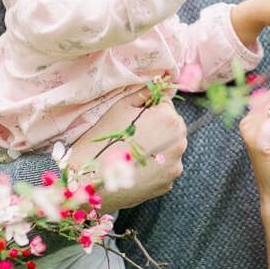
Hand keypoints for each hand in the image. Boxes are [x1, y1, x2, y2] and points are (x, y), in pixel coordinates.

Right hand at [73, 88, 186, 211]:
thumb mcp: (122, 106)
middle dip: (156, 128)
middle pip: (171, 128)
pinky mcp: (167, 185)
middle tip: (131, 137)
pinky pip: (164, 169)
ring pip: (169, 149)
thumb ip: (146, 93)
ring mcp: (175, 167)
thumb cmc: (105, 137)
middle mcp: (180, 144)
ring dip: (157, 149)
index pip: (166, 105)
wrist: (90, 178)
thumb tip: (163, 83)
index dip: (148, 109)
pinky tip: (135, 169)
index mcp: (170, 120)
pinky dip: (153, 168)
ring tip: (132, 154)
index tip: (133, 119)